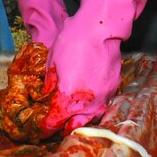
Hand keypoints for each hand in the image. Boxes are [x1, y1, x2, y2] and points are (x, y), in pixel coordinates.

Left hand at [40, 17, 121, 135]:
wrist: (99, 28)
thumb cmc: (73, 41)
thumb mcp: (52, 61)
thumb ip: (50, 83)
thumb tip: (48, 94)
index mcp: (67, 99)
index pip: (54, 122)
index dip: (46, 127)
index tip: (43, 128)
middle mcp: (87, 103)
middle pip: (76, 126)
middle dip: (65, 127)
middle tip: (59, 123)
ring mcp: (103, 96)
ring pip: (93, 117)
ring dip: (82, 118)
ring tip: (76, 113)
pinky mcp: (114, 86)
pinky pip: (103, 102)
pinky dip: (95, 103)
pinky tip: (90, 96)